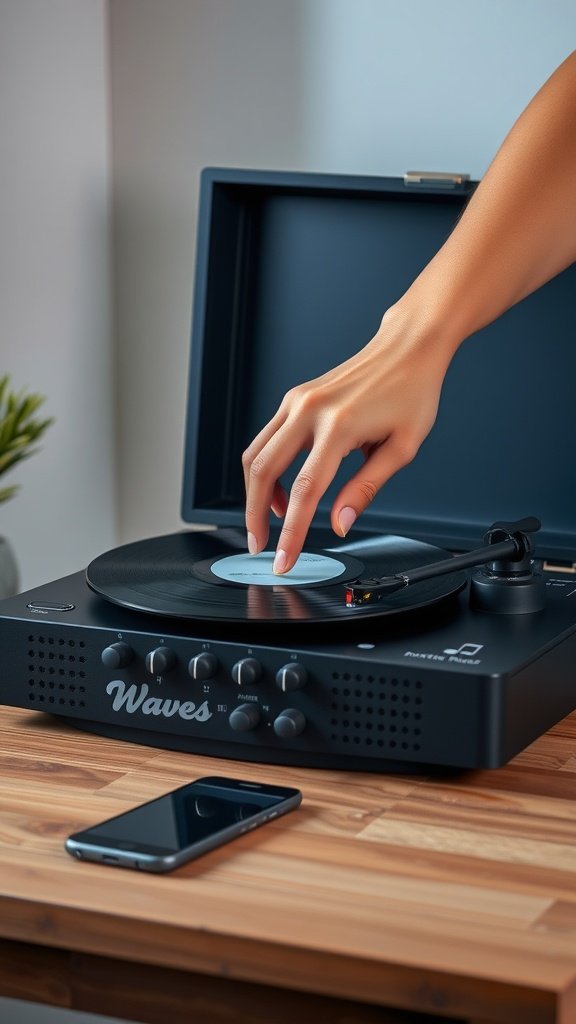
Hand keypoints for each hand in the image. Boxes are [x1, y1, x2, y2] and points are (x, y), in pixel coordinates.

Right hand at [242, 303, 454, 573]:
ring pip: (256, 455)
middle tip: (260, 546)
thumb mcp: (401, 447)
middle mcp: (309, 410)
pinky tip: (286, 489)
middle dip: (255, 515)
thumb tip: (340, 522)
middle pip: (264, 471)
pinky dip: (267, 470)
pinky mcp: (294, 399)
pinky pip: (266, 440)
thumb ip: (366, 488)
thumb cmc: (412, 393)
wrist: (407, 347)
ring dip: (257, 493)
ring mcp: (297, 401)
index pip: (306, 491)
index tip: (284, 560)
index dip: (291, 532)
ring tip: (276, 520)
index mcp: (339, 426)